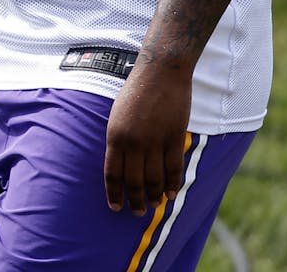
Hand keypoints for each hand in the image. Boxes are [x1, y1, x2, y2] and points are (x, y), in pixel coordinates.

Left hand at [103, 62, 192, 214]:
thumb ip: (119, 140)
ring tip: (154, 205)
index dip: (114, 193)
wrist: (160, 73)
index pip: (112, 173)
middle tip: (137, 213)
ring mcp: (154, 141)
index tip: (115, 207)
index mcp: (114, 136)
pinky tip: (170, 193)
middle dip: (135, 200)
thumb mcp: (117, 115)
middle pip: (133, 181)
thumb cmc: (136, 92)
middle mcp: (133, 142)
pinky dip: (172, 183)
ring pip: (154, 178)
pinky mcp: (174, 137)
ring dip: (154, 195)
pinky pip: (173, 168)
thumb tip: (122, 164)